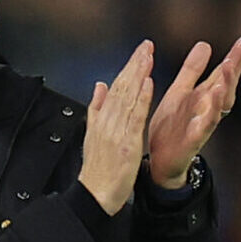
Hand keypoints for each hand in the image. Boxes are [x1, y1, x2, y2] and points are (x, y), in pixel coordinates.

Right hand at [78, 41, 152, 215]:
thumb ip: (95, 109)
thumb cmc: (97, 171)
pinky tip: (148, 84)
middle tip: (147, 45)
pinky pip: (135, 118)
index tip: (140, 52)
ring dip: (139, 75)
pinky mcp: (126, 144)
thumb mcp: (92, 136)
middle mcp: (107, 122)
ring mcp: (116, 132)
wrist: (94, 196)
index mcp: (101, 120)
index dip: (128, 68)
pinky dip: (141, 100)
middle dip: (135, 65)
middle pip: (121, 88)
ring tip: (148, 56)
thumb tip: (98, 85)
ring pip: (128, 98)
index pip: (115, 88)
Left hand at [146, 37, 240, 187]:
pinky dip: (207, 118)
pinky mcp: (191, 142)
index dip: (234, 59)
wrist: (160, 162)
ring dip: (224, 89)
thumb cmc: (172, 127)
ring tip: (227, 70)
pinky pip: (202, 129)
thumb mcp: (180, 92)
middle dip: (233, 69)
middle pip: (226, 88)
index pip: (222, 75)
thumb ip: (192, 71)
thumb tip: (206, 44)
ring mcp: (201, 126)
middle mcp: (207, 110)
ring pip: (218, 107)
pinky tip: (211, 106)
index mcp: (203, 97)